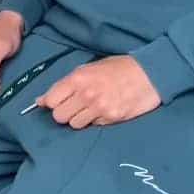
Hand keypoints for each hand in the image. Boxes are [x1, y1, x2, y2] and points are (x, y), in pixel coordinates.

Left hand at [37, 55, 160, 128]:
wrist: (151, 73)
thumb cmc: (118, 68)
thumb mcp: (88, 68)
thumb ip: (65, 84)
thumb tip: (41, 100)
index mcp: (78, 79)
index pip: (50, 101)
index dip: (52, 102)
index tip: (58, 101)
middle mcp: (86, 94)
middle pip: (59, 116)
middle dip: (64, 112)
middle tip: (75, 106)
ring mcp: (100, 108)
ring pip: (75, 124)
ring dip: (79, 118)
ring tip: (91, 108)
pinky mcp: (112, 118)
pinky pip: (94, 125)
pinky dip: (96, 120)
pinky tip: (105, 109)